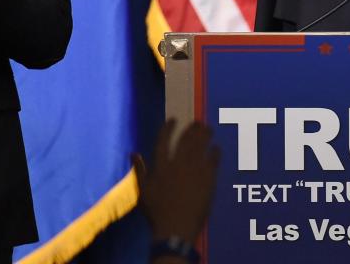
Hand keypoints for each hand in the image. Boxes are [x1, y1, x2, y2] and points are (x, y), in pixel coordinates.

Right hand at [133, 119, 219, 244]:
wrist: (176, 229)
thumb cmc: (156, 213)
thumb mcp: (142, 191)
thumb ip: (139, 171)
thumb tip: (133, 153)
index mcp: (161, 165)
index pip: (164, 139)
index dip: (168, 127)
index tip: (174, 120)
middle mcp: (178, 163)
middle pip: (186, 138)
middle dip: (192, 128)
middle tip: (197, 123)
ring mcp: (195, 170)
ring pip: (201, 145)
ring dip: (205, 135)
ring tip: (208, 129)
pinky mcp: (208, 178)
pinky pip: (214, 159)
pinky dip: (215, 152)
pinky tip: (216, 148)